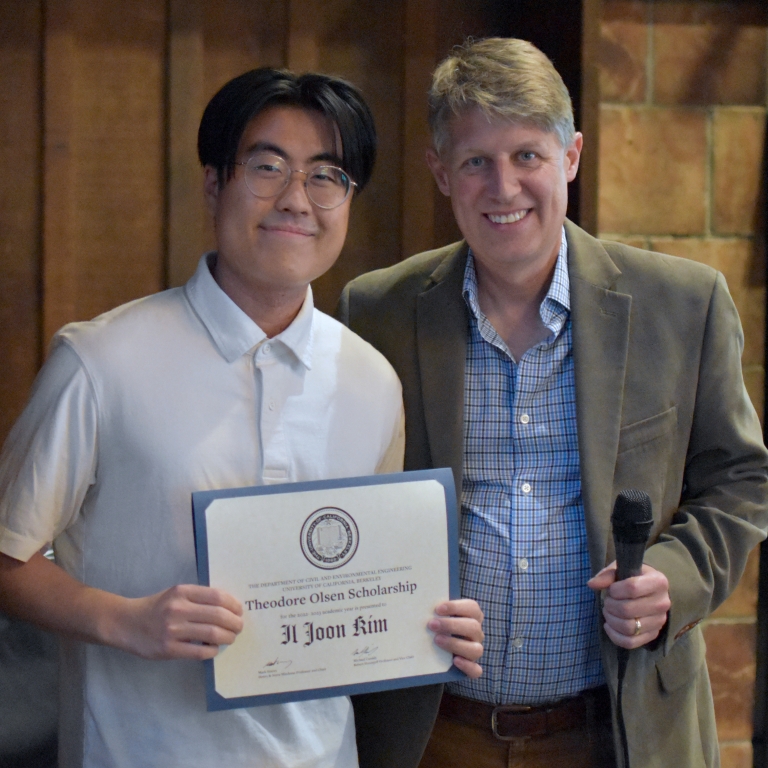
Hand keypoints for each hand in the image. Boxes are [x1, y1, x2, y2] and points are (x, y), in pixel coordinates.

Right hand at [113, 584, 243, 660]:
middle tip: (239, 627)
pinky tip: (214, 649)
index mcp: (182, 592)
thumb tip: (228, 608)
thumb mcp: (175, 594)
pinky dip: (212, 650)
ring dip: (227, 637)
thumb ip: (198, 598)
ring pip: (212, 634)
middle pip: (218, 615)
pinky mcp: (168, 649)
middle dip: (235, 623)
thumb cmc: (156, 607)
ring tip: (230, 638)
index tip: (239, 610)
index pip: (217, 596)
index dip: (233, 604)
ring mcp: (172, 630)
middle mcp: (178, 609)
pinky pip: (199, 651)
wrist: (126, 623)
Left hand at [428, 598, 483, 677]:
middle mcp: (476, 633)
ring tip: (437, 640)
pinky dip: (467, 666)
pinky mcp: (472, 668)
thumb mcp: (437, 616)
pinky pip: (476, 670)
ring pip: (475, 649)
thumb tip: (419, 606)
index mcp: (472, 616)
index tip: (438, 609)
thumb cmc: (437, 627)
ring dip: (455, 644)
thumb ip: (434, 611)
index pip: (472, 607)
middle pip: (473, 627)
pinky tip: (455, 661)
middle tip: (432, 624)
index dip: (456, 607)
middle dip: (451, 625)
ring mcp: (475, 651)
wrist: (435, 651)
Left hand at [587, 562, 669, 648]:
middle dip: (610, 605)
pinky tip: (609, 625)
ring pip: (628, 628)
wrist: (649, 592)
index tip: (611, 589)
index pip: (632, 588)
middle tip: (607, 601)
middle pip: (628, 610)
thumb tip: (591, 584)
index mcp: (658, 582)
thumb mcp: (621, 570)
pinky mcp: (653, 635)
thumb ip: (606, 576)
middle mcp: (663, 603)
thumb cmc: (633, 578)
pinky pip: (630, 642)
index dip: (615, 590)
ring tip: (608, 611)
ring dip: (611, 620)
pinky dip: (614, 635)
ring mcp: (659, 622)